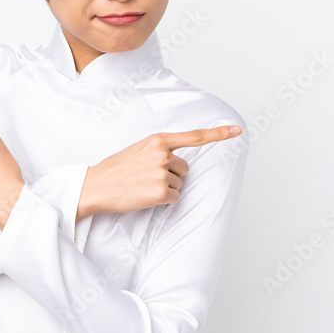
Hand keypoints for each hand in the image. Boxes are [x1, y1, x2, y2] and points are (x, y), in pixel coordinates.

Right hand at [77, 126, 242, 218]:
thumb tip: (176, 161)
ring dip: (165, 189)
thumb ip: (159, 150)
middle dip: (171, 175)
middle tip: (146, 177)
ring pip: (179, 185)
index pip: (193, 136)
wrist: (96, 185)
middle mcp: (162, 154)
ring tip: (142, 186)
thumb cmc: (115, 169)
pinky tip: (145, 196)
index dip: (218, 134)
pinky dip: (163, 201)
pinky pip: (174, 198)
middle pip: (185, 169)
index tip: (237, 131)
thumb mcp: (137, 149)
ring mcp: (162, 173)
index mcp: (157, 140)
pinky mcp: (161, 192)